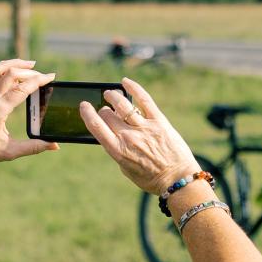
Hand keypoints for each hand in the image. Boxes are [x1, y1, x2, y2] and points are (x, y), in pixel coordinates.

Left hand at [0, 60, 57, 168]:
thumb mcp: (10, 152)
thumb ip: (34, 147)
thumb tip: (54, 145)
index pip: (21, 90)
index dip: (38, 81)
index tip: (50, 77)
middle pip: (10, 74)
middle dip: (30, 71)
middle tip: (43, 75)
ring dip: (15, 63)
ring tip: (29, 64)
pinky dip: (4, 68)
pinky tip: (13, 70)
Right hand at [81, 77, 197, 194]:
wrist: (178, 179)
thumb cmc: (151, 178)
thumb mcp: (126, 169)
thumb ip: (117, 150)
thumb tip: (111, 134)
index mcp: (118, 151)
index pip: (96, 126)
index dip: (87, 113)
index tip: (84, 105)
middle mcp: (129, 137)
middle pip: (108, 114)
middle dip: (104, 110)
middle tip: (105, 109)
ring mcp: (144, 127)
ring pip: (123, 104)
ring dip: (113, 96)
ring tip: (110, 93)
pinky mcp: (159, 121)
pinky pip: (144, 99)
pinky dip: (133, 88)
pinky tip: (125, 82)